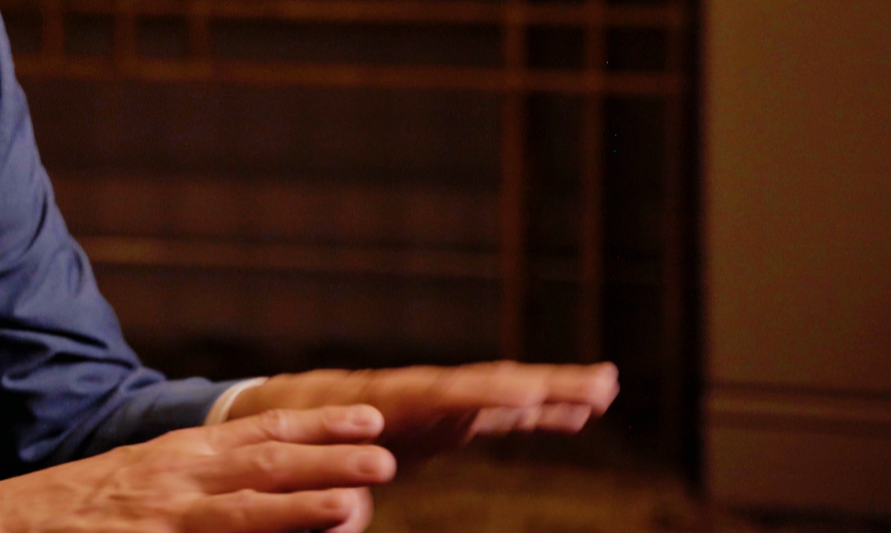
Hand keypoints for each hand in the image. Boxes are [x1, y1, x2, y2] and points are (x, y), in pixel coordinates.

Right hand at [0, 405, 395, 532]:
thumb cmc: (66, 514)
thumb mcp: (134, 485)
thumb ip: (189, 483)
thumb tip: (244, 487)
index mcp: (175, 454)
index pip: (259, 431)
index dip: (317, 425)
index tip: (368, 420)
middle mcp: (174, 475)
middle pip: (265, 459)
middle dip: (330, 454)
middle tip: (388, 452)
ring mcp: (163, 513)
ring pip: (250, 503)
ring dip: (310, 496)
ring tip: (363, 493)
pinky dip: (269, 532)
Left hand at [228, 362, 618, 464]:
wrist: (282, 412)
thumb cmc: (292, 443)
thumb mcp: (305, 465)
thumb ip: (332, 488)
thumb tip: (355, 510)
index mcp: (386, 401)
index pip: (445, 394)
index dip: (487, 393)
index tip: (531, 391)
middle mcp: (421, 393)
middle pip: (490, 385)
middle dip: (544, 383)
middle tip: (599, 381)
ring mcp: (440, 401)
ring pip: (505, 394)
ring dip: (556, 390)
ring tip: (608, 385)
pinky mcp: (449, 416)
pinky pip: (502, 413)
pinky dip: (540, 410)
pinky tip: (581, 412)